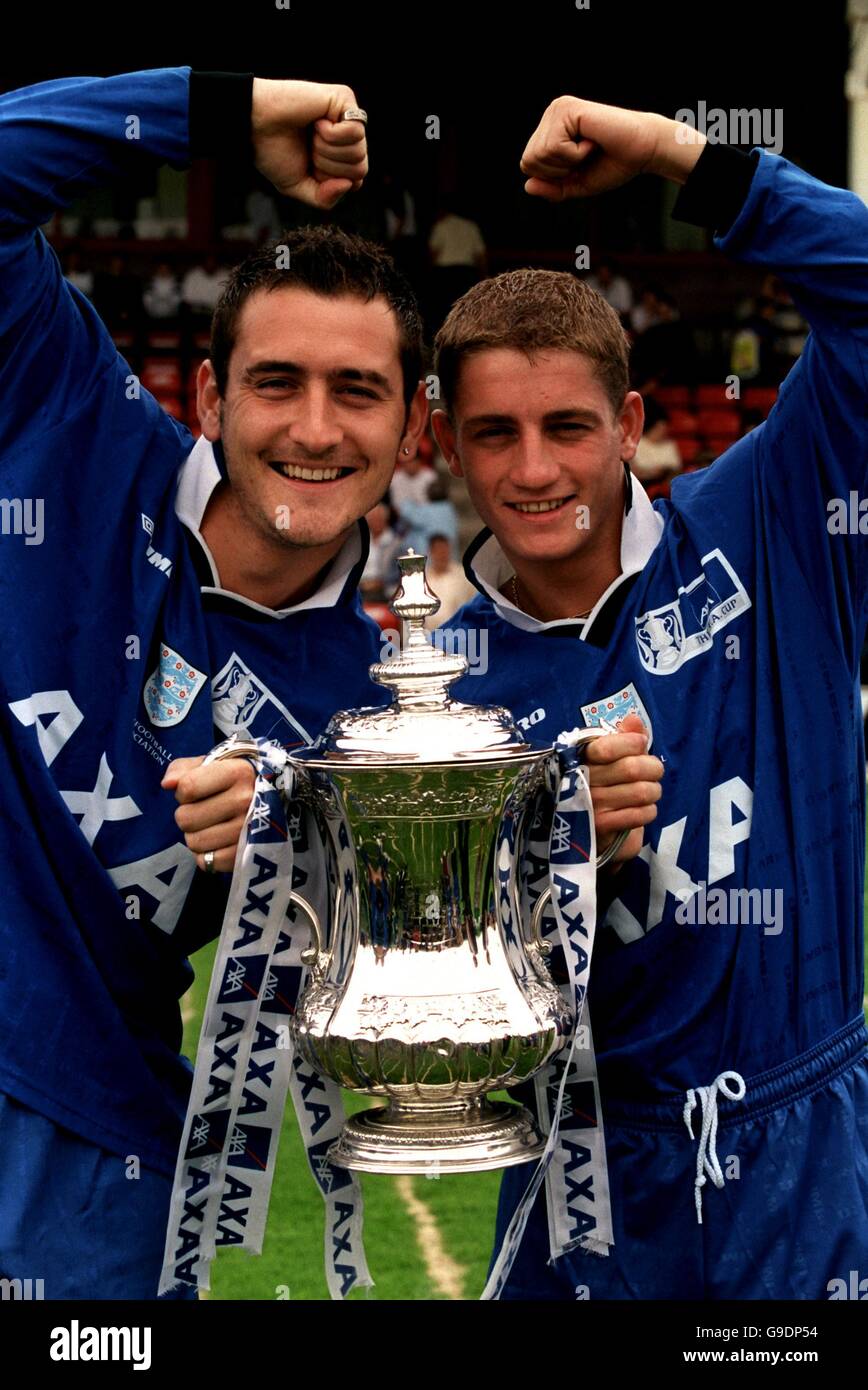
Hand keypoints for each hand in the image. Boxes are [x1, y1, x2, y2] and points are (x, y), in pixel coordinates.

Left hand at [161, 755, 255, 873]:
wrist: (276, 800)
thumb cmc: (235, 780)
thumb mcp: (213, 763)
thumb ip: (183, 769)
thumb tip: (167, 784)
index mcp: (237, 772)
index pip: (187, 787)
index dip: (182, 792)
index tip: (194, 791)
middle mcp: (245, 800)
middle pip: (186, 818)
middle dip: (187, 815)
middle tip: (203, 811)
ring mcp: (248, 829)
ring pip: (194, 842)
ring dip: (196, 836)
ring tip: (211, 826)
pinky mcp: (247, 854)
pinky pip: (207, 862)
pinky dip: (207, 855)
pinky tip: (218, 842)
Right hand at [251, 77, 367, 208]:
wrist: (254, 123)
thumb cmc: (273, 151)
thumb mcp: (299, 186)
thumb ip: (325, 198)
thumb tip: (349, 184)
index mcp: (339, 155)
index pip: (356, 181)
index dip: (330, 181)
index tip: (309, 166)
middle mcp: (347, 135)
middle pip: (360, 168)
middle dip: (329, 167)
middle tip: (308, 147)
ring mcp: (347, 115)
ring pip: (359, 151)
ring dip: (327, 150)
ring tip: (311, 133)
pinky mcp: (345, 98)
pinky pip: (355, 131)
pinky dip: (331, 134)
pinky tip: (317, 121)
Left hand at [520, 96, 703, 201]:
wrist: (642, 151)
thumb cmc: (613, 164)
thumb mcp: (577, 185)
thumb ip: (552, 188)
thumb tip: (528, 186)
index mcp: (550, 130)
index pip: (528, 165)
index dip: (553, 177)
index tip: (578, 164)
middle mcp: (552, 115)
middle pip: (530, 161)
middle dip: (559, 171)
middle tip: (584, 156)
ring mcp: (558, 109)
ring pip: (539, 155)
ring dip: (568, 161)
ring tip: (589, 147)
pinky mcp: (567, 109)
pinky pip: (554, 147)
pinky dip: (575, 154)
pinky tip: (592, 140)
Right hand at [584, 714, 663, 867]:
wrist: (591, 828)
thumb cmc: (605, 784)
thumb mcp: (612, 756)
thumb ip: (624, 736)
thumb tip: (634, 719)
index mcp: (581, 758)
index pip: (607, 747)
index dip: (632, 743)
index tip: (641, 744)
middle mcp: (582, 780)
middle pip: (632, 768)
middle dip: (653, 768)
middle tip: (655, 772)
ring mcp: (591, 804)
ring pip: (641, 792)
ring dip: (654, 791)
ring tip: (650, 792)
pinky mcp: (602, 826)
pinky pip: (640, 814)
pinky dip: (650, 811)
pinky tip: (644, 809)